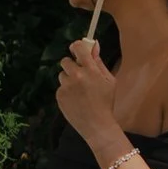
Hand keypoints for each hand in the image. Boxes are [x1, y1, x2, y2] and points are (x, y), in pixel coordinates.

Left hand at [54, 39, 125, 159]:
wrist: (97, 124)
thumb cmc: (106, 102)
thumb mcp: (109, 81)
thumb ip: (99, 62)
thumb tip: (94, 44)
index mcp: (90, 70)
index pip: (78, 48)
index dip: (77, 47)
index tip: (77, 49)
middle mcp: (76, 75)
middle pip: (66, 61)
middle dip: (72, 66)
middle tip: (80, 75)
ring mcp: (66, 86)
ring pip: (62, 75)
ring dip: (69, 79)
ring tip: (79, 91)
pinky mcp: (59, 95)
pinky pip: (60, 87)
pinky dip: (66, 91)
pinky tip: (75, 100)